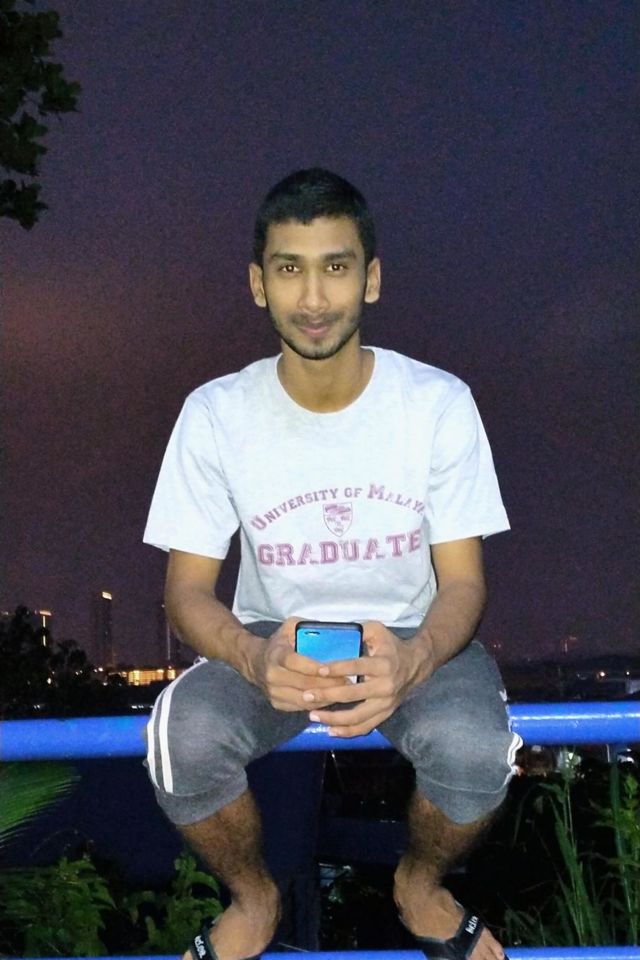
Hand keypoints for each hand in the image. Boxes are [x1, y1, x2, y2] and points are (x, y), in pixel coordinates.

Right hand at [248, 617, 340, 711]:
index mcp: (276, 655)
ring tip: (343, 691)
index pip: (294, 662)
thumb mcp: (289, 628)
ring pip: (304, 699)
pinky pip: (301, 708)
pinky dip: (318, 705)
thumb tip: (332, 630)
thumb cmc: (279, 643)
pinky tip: (331, 698)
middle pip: (302, 683)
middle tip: (347, 681)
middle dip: (327, 684)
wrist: (254, 662)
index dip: (311, 667)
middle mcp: (272, 676)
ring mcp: (273, 693)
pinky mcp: (277, 704)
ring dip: (326, 697)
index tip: (328, 669)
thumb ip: (306, 627)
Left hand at [301, 621, 431, 736]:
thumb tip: (333, 631)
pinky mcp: (385, 714)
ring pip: (357, 717)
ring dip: (333, 718)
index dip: (338, 668)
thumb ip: (358, 629)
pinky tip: (330, 730)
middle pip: (352, 695)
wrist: (416, 665)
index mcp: (383, 664)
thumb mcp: (378, 631)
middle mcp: (385, 686)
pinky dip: (347, 731)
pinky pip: (365, 727)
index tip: (319, 670)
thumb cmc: (391, 646)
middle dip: (327, 696)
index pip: (357, 666)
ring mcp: (386, 704)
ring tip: (312, 715)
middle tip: (307, 695)